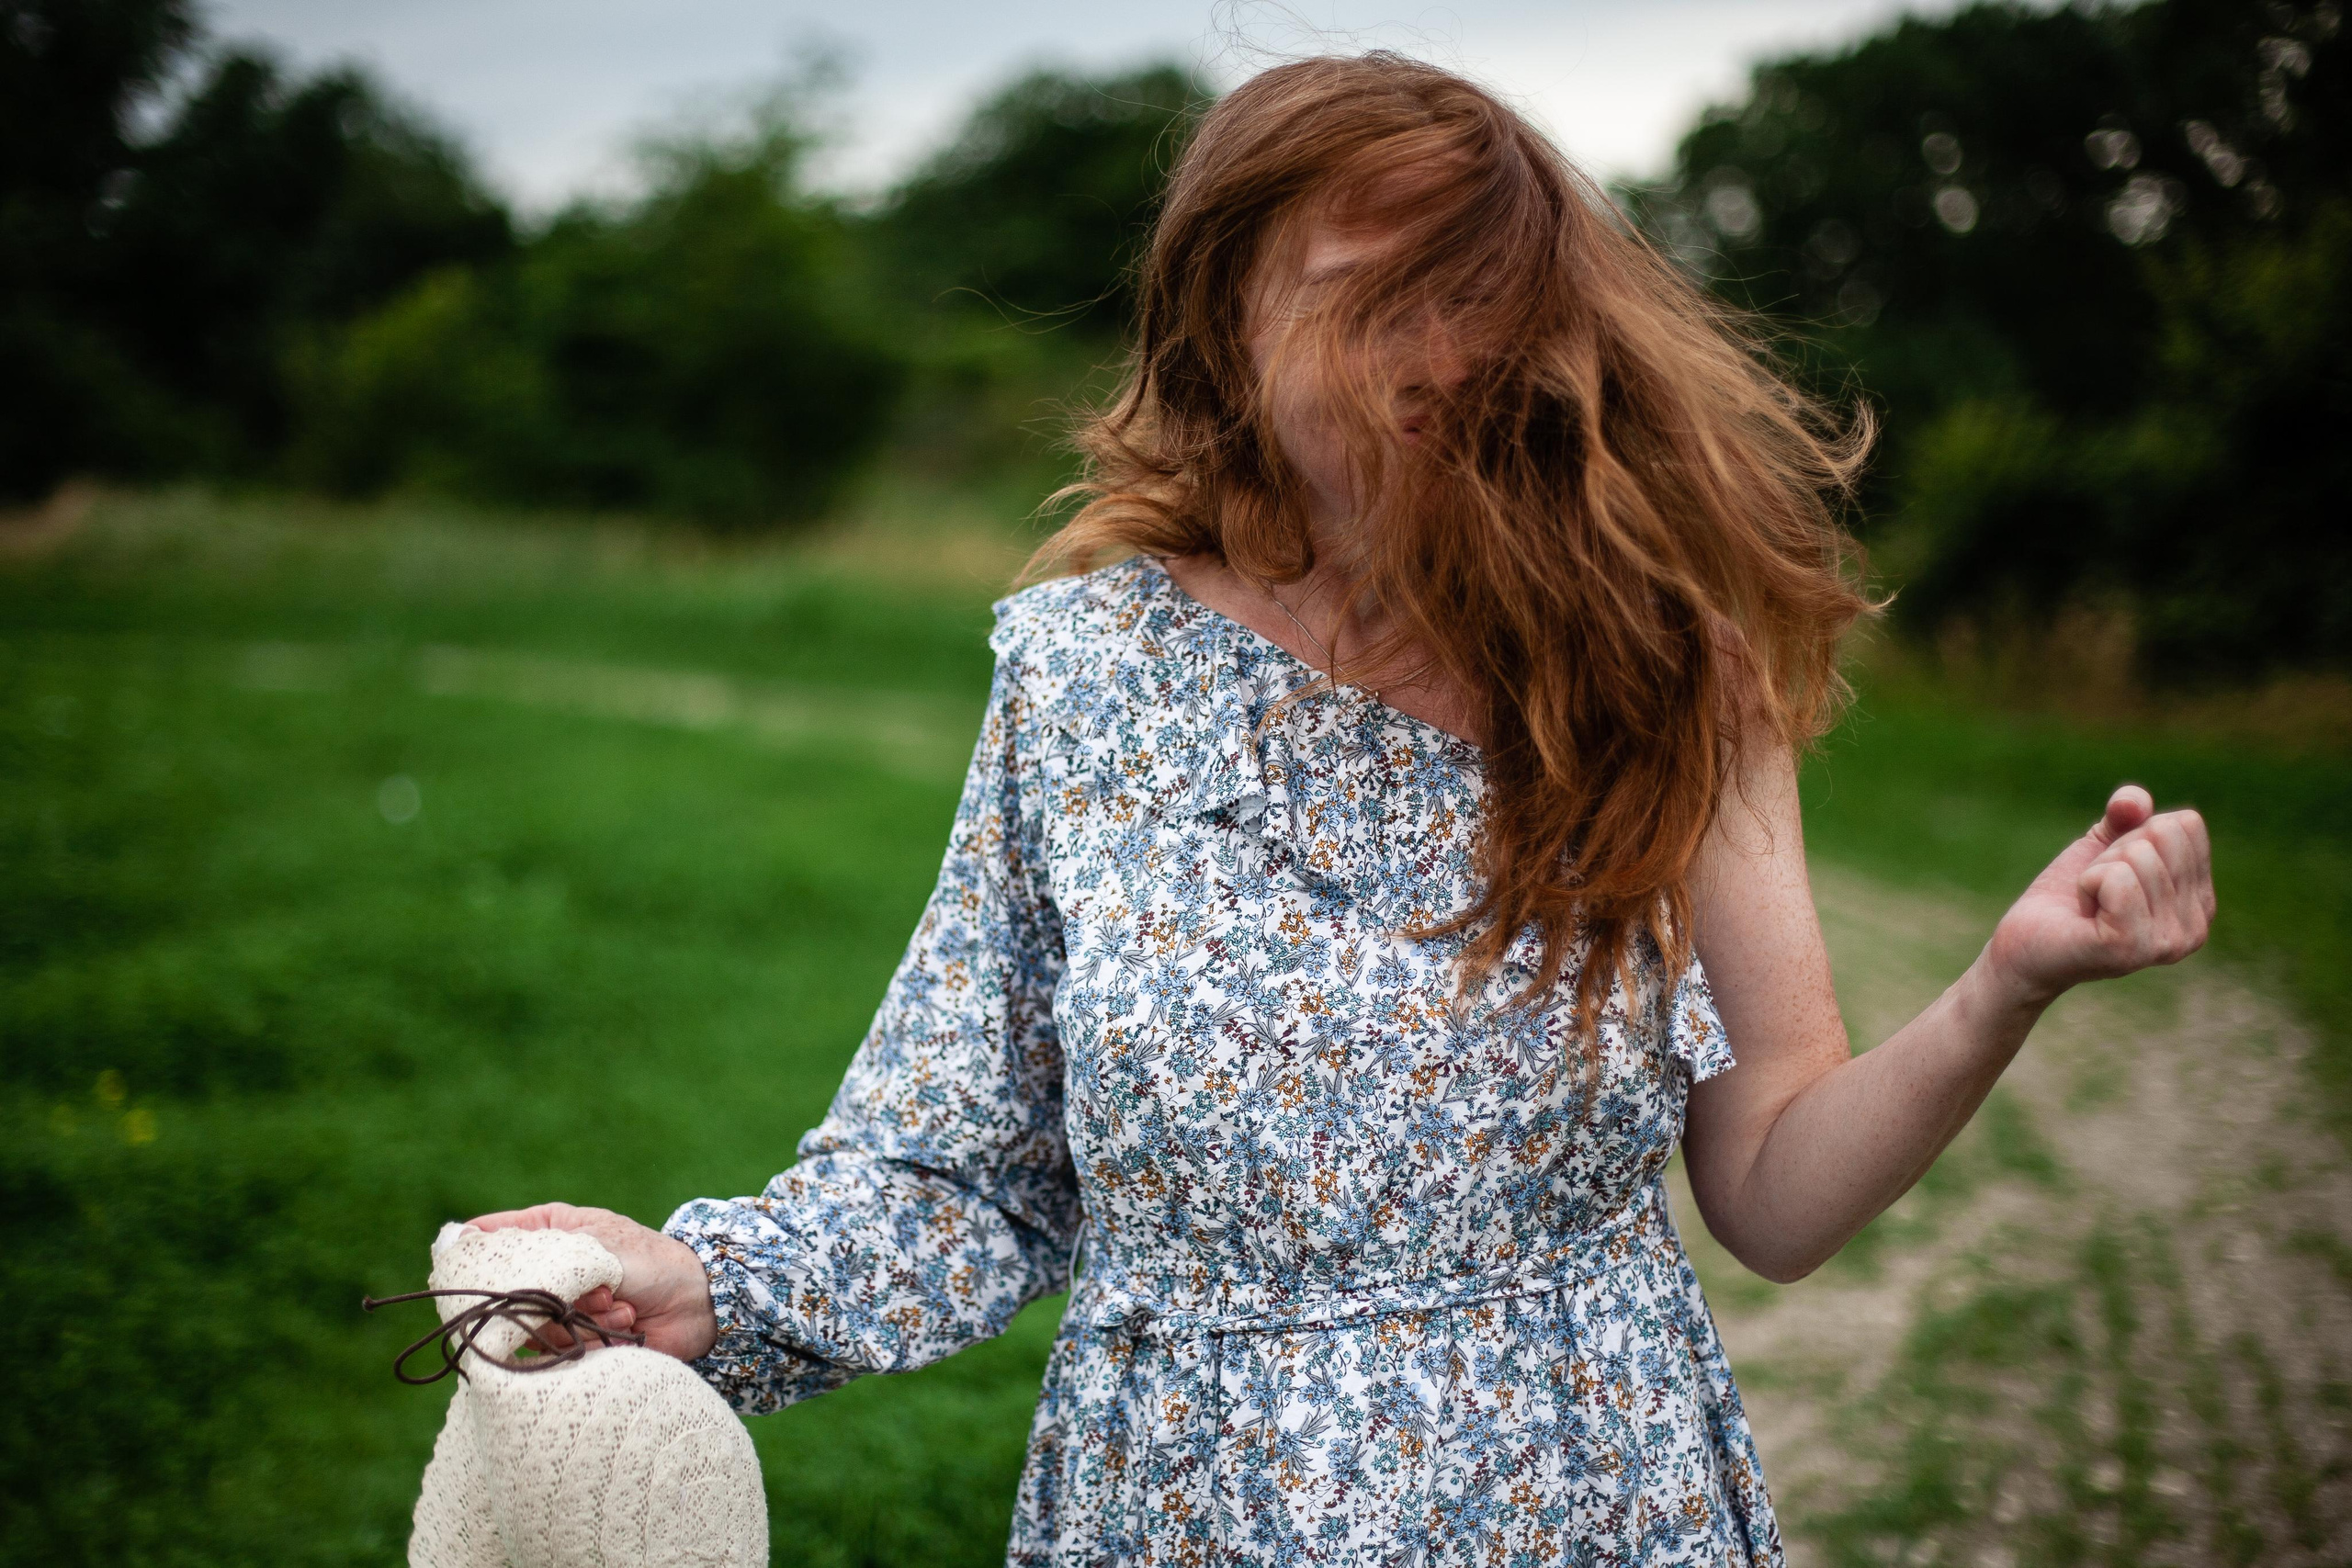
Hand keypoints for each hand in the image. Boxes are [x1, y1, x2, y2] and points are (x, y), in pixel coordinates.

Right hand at [467, 1201, 719, 1361]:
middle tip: (589, 1286)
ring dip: (581, 1317)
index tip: (457, 1262)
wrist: (697, 1305)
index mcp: (548, 1231)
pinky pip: (556, 1350)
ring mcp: (556, 1310)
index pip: (487, 1236)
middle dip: (547, 1293)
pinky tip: (624, 1324)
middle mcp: (546, 1272)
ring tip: (618, 1304)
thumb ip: (537, 1254)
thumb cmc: (651, 1261)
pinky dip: (594, 1336)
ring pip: (530, 1325)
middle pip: (502, 1291)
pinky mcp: (572, 1343)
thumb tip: (471, 1248)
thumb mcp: (593, 1247)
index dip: (469, 1252)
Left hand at [1982, 784, 2214, 1007]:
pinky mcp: (2132, 947)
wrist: (2024, 944)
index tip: (2115, 870)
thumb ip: (2126, 814)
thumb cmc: (2068, 895)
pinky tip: (2084, 915)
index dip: (2136, 834)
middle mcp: (2195, 927)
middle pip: (2163, 835)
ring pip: (2137, 855)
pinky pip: (2116, 879)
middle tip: (2098, 889)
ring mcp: (2168, 943)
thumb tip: (2133, 801)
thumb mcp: (2103, 843)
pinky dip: (2087, 884)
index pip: (2187, 825)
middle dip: (2115, 852)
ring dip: (2097, 871)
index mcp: (2201, 901)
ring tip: (2090, 905)